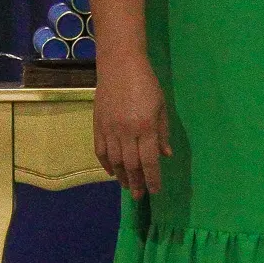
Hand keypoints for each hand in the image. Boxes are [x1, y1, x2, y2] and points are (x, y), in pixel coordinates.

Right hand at [94, 58, 171, 197]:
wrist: (120, 66)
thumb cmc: (146, 83)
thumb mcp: (162, 106)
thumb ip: (163, 132)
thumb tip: (165, 155)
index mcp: (146, 127)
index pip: (150, 160)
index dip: (153, 178)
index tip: (155, 191)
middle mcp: (127, 132)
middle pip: (131, 165)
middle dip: (137, 183)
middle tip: (140, 196)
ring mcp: (110, 129)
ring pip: (115, 161)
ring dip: (122, 177)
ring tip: (128, 186)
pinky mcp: (98, 125)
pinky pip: (101, 151)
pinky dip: (106, 164)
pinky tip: (112, 172)